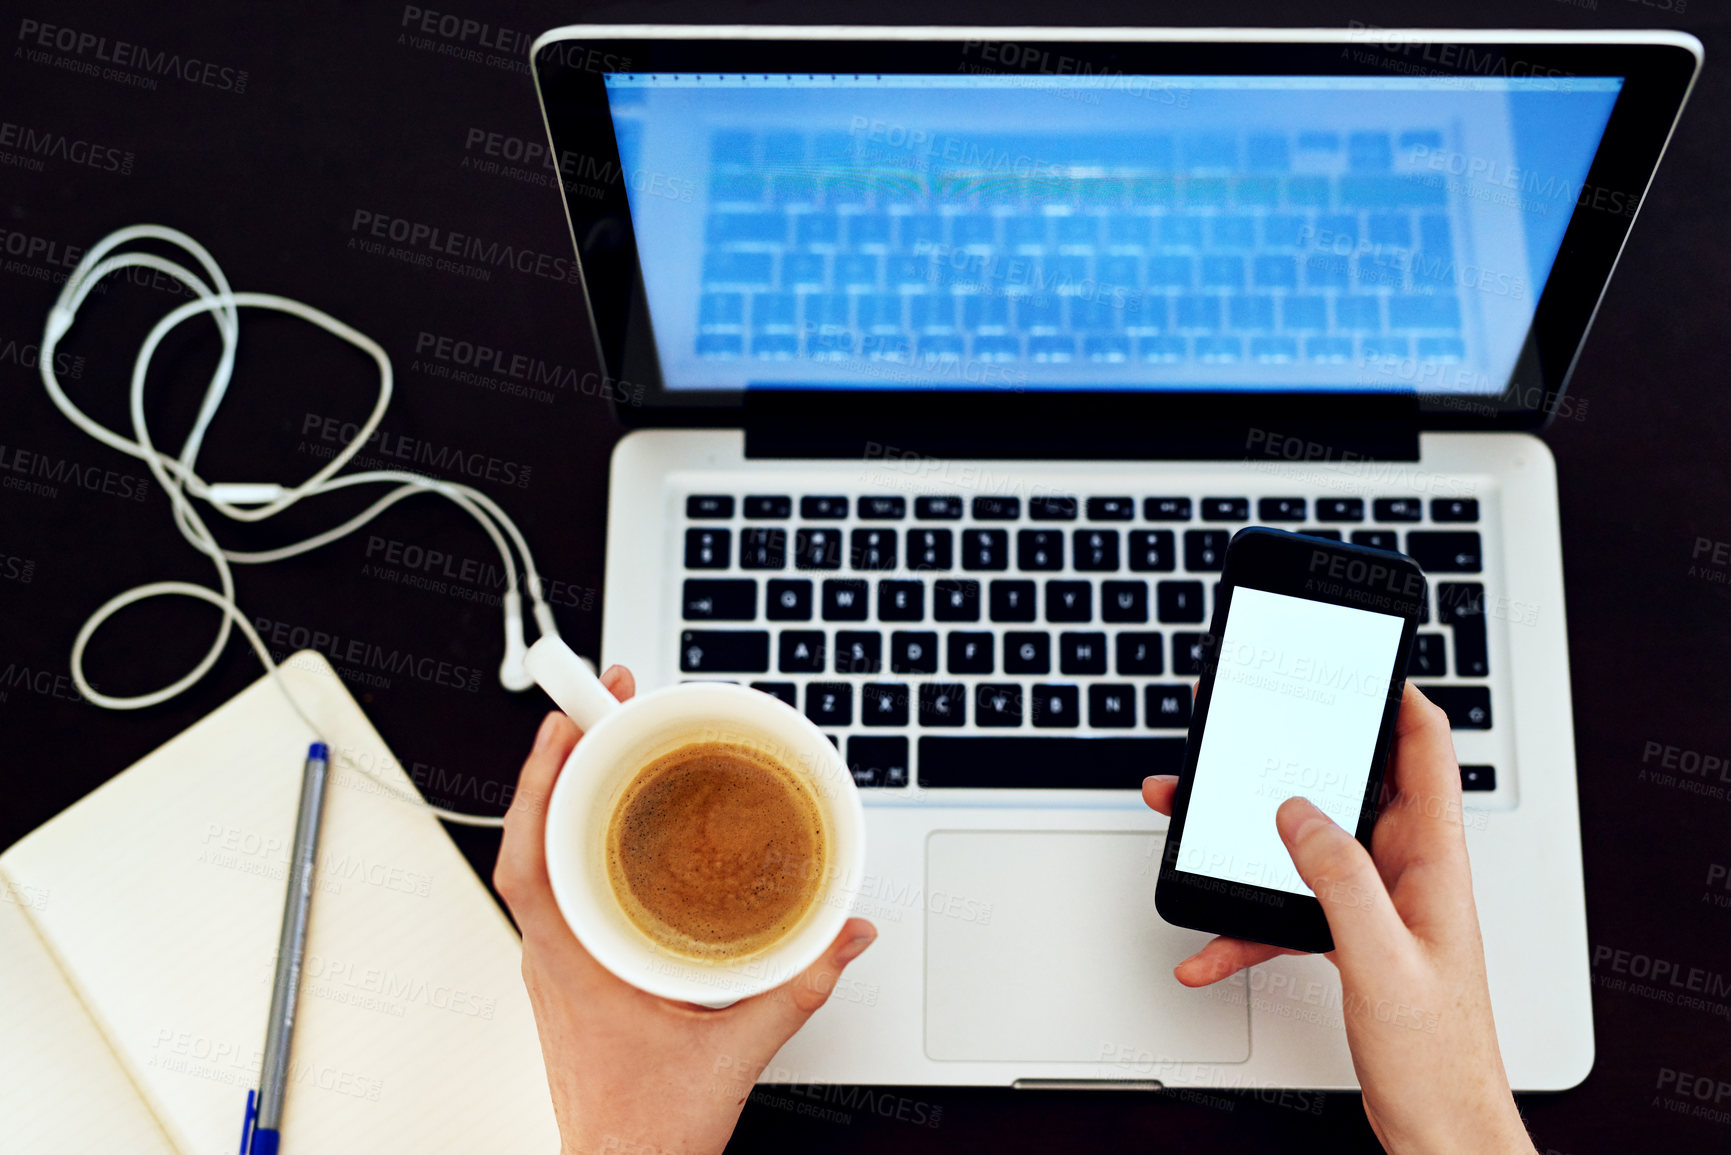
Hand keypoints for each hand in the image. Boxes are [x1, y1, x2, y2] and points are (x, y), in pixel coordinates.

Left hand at [495, 665, 876, 1154]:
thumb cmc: (648, 1132)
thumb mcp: (736, 1051)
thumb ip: (799, 987)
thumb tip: (846, 932)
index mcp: (572, 965)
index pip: (527, 859)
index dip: (537, 785)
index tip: (563, 725)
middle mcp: (552, 955)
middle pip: (535, 836)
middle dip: (563, 760)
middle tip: (602, 704)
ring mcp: (558, 962)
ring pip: (544, 859)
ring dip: (568, 795)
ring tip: (607, 741)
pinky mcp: (574, 971)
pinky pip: (564, 886)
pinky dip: (581, 838)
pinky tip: (617, 820)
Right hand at [1142, 683, 1535, 1154]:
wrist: (1439, 1129)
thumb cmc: (1438, 1056)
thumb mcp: (1381, 957)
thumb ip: (1340, 877)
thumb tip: (1298, 812)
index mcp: (1431, 860)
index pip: (1424, 748)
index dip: (1394, 694)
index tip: (1353, 659)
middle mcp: (1405, 871)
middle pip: (1346, 783)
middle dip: (1287, 753)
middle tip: (1240, 722)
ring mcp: (1377, 904)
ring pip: (1302, 842)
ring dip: (1246, 833)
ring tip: (1190, 813)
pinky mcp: (1351, 938)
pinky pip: (1286, 907)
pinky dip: (1244, 921)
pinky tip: (1207, 947)